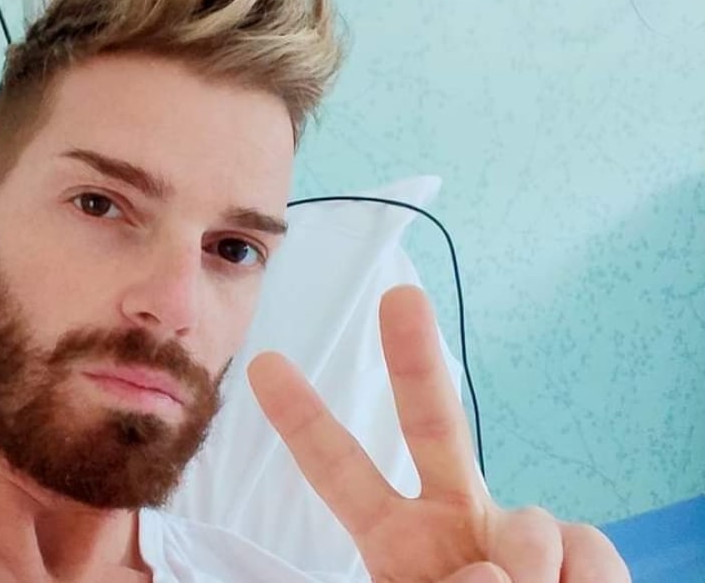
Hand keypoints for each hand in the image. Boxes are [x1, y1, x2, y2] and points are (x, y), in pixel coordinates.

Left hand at [248, 285, 629, 582]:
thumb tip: (493, 571)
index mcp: (393, 540)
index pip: (338, 471)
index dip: (303, 420)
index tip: (263, 366)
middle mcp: (451, 518)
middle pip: (433, 424)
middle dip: (417, 360)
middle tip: (401, 296)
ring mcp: (515, 532)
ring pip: (529, 526)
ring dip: (527, 577)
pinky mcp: (581, 551)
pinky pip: (585, 550)